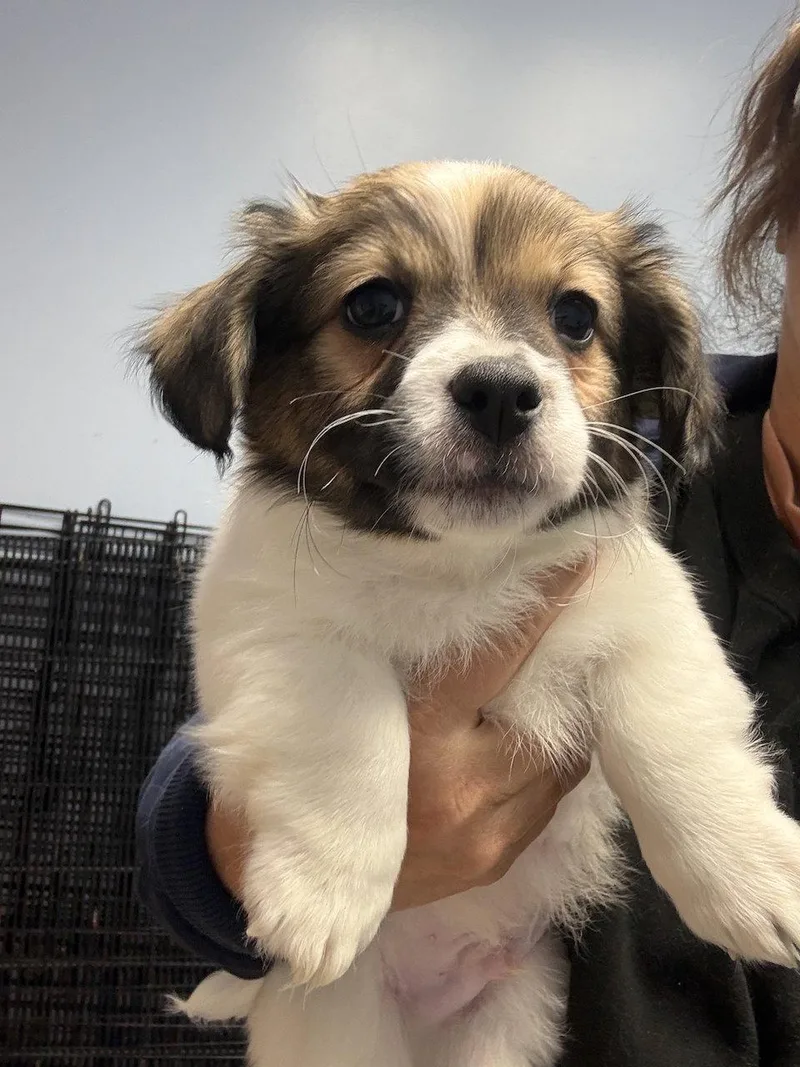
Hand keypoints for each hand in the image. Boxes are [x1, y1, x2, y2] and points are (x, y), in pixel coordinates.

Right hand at [207, 562, 590, 908]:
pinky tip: (526, 750)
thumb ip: (409, 666)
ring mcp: (483, 833)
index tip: (578, 560)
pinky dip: (546, 771)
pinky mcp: (493, 860)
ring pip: (558, 765)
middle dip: (564, 677)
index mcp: (421, 739)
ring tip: (551, 695)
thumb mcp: (356, 705)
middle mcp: (461, 788)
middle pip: (543, 718)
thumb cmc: (320, 767)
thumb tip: (462, 603)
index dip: (541, 608)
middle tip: (581, 633)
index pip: (496, 659)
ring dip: (559, 730)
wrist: (297, 874)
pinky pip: (547, 804)